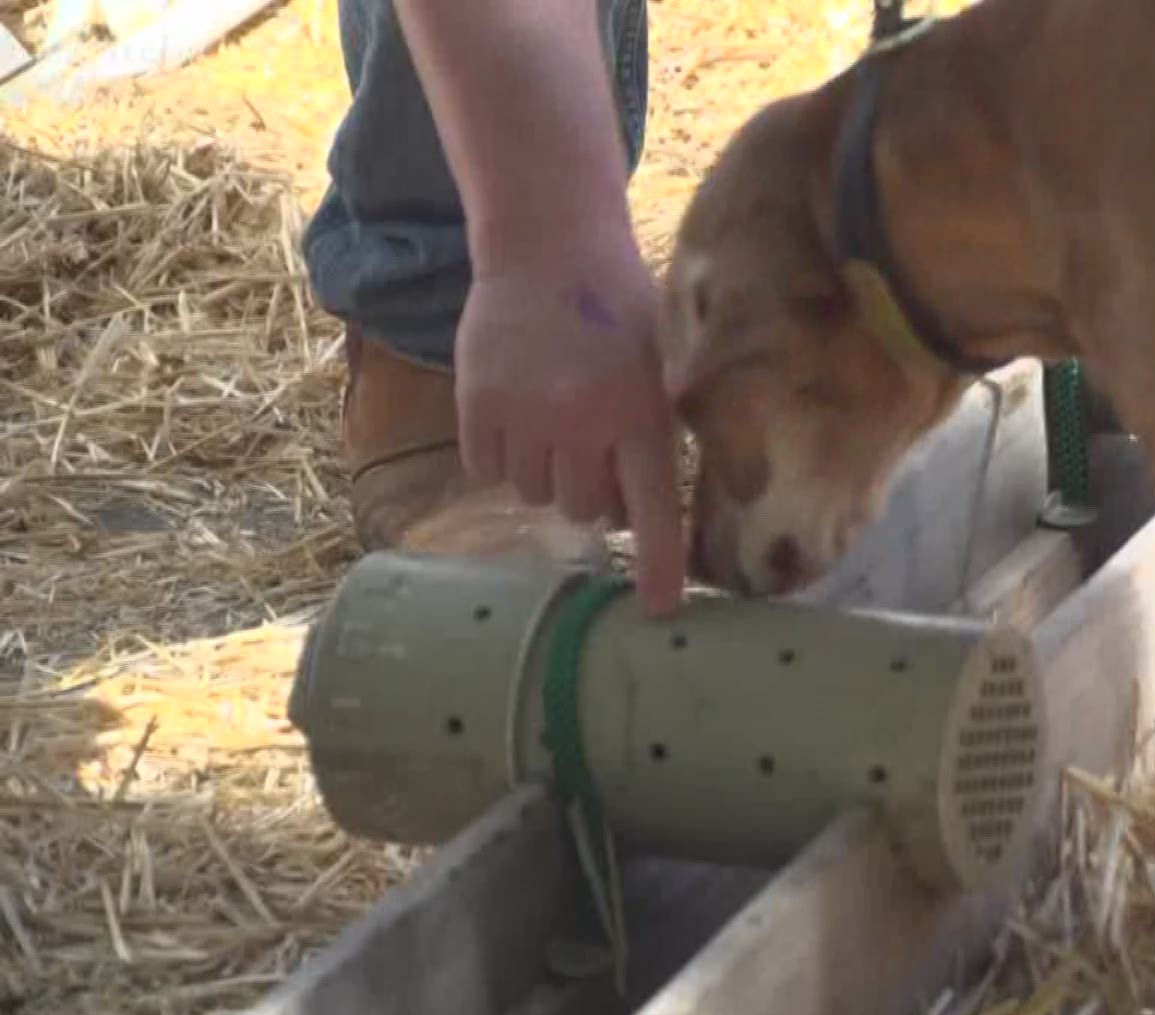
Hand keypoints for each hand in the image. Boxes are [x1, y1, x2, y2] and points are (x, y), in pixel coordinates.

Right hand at [452, 243, 684, 616]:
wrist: (547, 248)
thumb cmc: (618, 310)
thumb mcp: (662, 365)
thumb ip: (658, 432)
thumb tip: (647, 513)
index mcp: (640, 415)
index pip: (654, 509)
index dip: (659, 565)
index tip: (658, 612)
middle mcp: (583, 423)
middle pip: (587, 510)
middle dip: (595, 491)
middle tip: (597, 446)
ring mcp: (525, 415)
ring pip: (535, 494)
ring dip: (547, 472)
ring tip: (556, 419)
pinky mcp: (478, 403)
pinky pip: (488, 469)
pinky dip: (501, 455)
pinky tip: (517, 413)